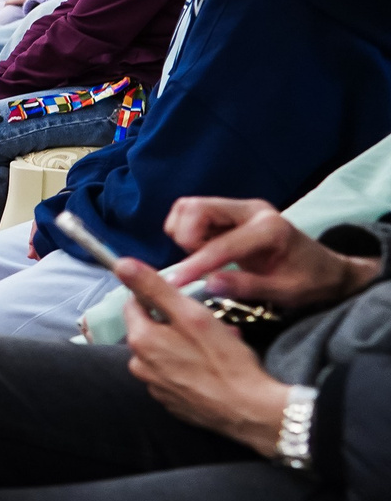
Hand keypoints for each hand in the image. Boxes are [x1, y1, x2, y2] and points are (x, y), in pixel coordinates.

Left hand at [117, 256, 293, 454]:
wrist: (251, 412)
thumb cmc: (225, 362)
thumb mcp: (192, 315)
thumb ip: (154, 288)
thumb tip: (121, 264)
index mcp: (140, 341)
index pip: (135, 303)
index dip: (160, 298)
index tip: (187, 303)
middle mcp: (139, 366)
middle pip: (152, 328)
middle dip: (178, 323)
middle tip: (211, 327)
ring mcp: (155, 387)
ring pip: (166, 351)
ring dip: (188, 344)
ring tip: (220, 347)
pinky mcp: (172, 402)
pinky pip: (176, 374)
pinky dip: (191, 367)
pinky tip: (215, 368)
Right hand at [162, 198, 380, 310]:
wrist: (327, 269)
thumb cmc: (310, 282)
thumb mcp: (286, 292)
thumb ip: (247, 286)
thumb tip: (208, 284)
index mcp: (269, 228)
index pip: (222, 244)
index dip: (195, 263)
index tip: (174, 282)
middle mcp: (251, 210)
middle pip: (196, 208)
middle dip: (186, 238)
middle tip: (195, 265)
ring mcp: (239, 208)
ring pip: (190, 208)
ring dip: (185, 234)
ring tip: (203, 259)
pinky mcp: (230, 212)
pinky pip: (193, 213)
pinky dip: (188, 232)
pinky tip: (205, 252)